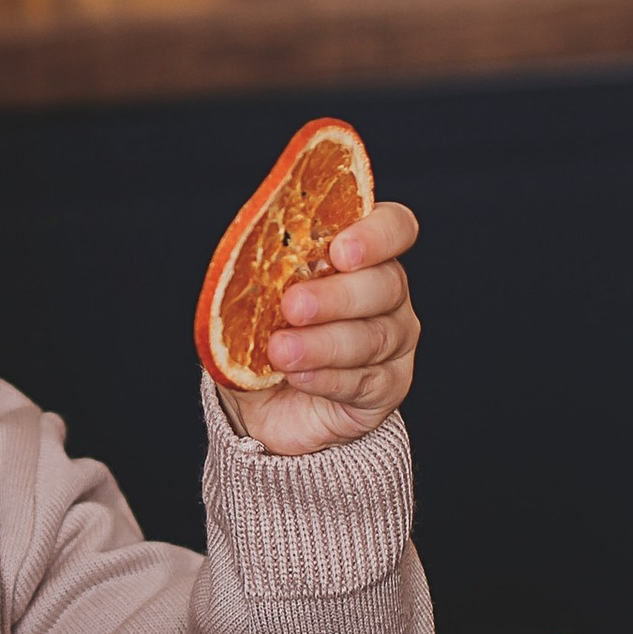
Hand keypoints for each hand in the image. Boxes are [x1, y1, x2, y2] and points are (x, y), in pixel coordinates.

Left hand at [217, 201, 419, 456]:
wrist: (257, 406)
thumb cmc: (256, 339)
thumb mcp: (244, 301)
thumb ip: (251, 275)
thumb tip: (240, 260)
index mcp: (357, 255)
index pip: (393, 227)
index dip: (376, 234)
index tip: (340, 250)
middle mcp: (385, 293)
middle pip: (386, 283)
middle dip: (337, 295)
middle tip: (293, 306)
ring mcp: (392, 341)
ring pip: (375, 336)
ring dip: (324, 343)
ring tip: (281, 351)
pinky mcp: (386, 387)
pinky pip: (367, 381)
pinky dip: (328, 378)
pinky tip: (298, 377)